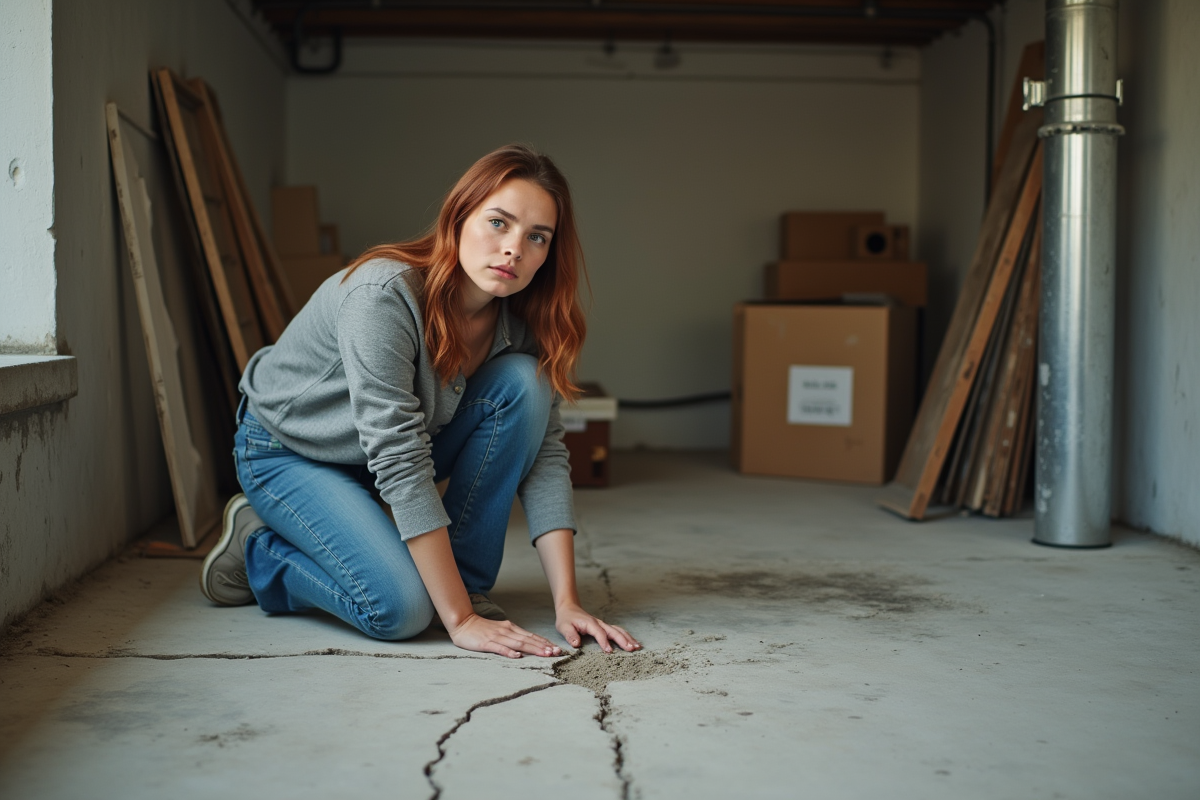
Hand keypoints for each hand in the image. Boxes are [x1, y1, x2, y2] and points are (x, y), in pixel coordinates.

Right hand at [448, 613, 562, 658]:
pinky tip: (518, 656)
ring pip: (518, 643)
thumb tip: (527, 644)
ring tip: (545, 654)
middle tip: (557, 652)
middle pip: (528, 640)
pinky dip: (509, 652)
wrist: (463, 622)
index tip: (556, 648)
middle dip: (544, 646)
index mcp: (511, 629)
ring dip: (533, 649)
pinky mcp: (486, 643)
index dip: (544, 642)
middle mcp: (507, 631)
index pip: (531, 636)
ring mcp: (497, 637)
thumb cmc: (481, 629)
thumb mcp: (500, 630)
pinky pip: (499, 648)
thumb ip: (512, 637)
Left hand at [555, 603, 641, 652]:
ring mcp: (603, 625)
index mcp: (590, 623)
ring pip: (618, 630)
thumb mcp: (563, 627)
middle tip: (632, 649)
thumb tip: (576, 644)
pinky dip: (626, 637)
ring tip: (637, 647)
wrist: (569, 608)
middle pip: (614, 631)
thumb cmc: (566, 619)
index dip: (604, 642)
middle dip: (623, 640)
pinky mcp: (604, 627)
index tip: (609, 652)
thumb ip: (570, 635)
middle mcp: (599, 623)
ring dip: (628, 638)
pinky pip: (617, 631)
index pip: (599, 633)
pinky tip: (632, 643)